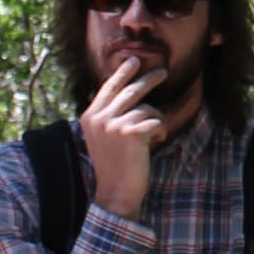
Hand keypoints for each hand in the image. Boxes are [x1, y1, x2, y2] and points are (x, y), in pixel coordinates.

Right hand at [77, 56, 169, 222]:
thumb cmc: (113, 167)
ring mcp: (114, 124)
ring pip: (147, 109)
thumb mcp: (103, 138)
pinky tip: (154, 143)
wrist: (115, 192)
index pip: (108, 87)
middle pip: (130, 91)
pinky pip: (156, 121)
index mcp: (89, 117)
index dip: (122, 73)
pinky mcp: (131, 132)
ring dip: (155, 122)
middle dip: (149, 80)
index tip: (134, 60)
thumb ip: (109, 116)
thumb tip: (128, 94)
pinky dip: (160, 132)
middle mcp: (99, 118)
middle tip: (163, 73)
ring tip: (152, 138)